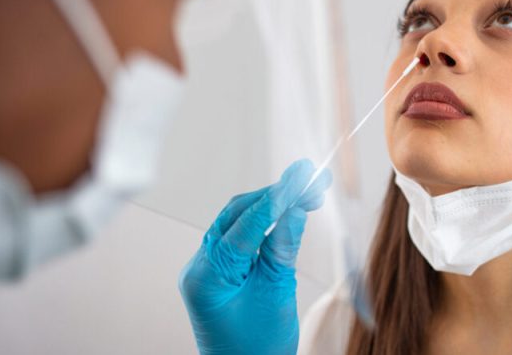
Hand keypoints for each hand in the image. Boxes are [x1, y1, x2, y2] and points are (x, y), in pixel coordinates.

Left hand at [179, 159, 331, 354]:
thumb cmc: (258, 348)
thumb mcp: (277, 294)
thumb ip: (284, 249)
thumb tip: (296, 208)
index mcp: (208, 274)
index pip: (245, 222)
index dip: (278, 196)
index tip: (302, 175)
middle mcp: (200, 265)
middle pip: (238, 213)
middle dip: (276, 194)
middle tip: (310, 179)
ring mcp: (206, 267)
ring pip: (239, 220)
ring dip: (272, 205)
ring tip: (308, 192)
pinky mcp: (219, 270)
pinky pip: (240, 236)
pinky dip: (265, 222)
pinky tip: (289, 211)